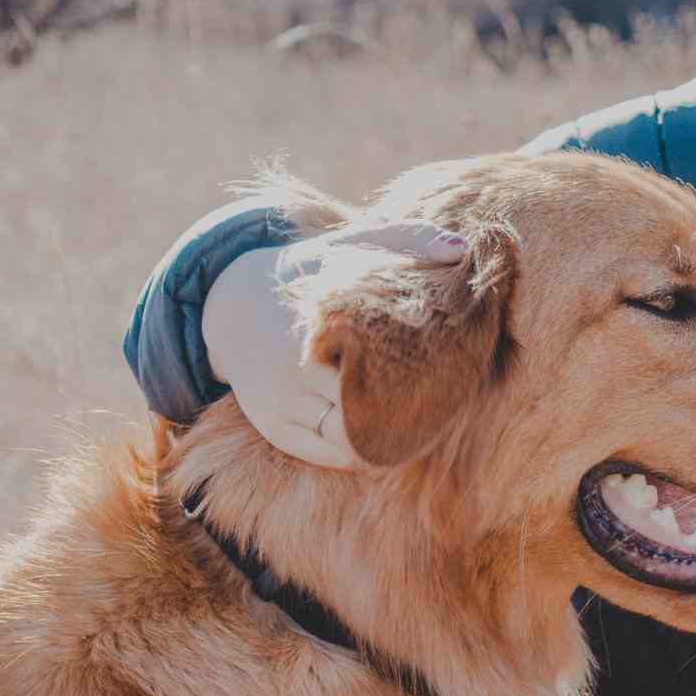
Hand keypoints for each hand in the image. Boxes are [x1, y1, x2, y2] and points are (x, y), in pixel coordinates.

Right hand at [202, 219, 465, 468]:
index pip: (379, 369)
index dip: (418, 378)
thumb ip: (407, 239)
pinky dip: (357, 455)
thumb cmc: (310, 273)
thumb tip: (461, 247)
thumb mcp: (352, 245)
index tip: (451, 375)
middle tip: (443, 408)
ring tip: (420, 430)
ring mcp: (281, 404)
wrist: (233, 304)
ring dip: (384, 441)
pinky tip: (386, 444)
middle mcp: (295, 371)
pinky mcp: (274, 427)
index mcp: (319, 329)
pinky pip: (325, 455)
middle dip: (404, 414)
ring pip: (346, 442)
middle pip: (364, 412)